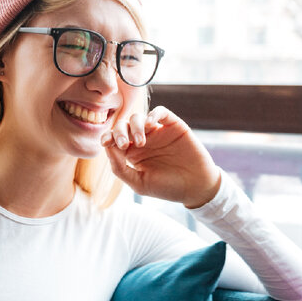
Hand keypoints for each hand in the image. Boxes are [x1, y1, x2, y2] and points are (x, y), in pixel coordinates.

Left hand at [102, 106, 220, 208]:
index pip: (114, 139)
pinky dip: (153, 114)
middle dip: (119, 131)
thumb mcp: (139, 184)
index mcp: (132, 154)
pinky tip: (151, 125)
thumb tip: (107, 148)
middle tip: (124, 145)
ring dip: (135, 126)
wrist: (196, 187)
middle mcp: (143, 140)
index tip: (106, 143)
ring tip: (140, 142)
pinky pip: (161, 112)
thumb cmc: (167, 188)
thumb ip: (120, 168)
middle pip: (123, 125)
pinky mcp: (174, 126)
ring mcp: (158, 132)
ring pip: (139, 117)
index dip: (107, 137)